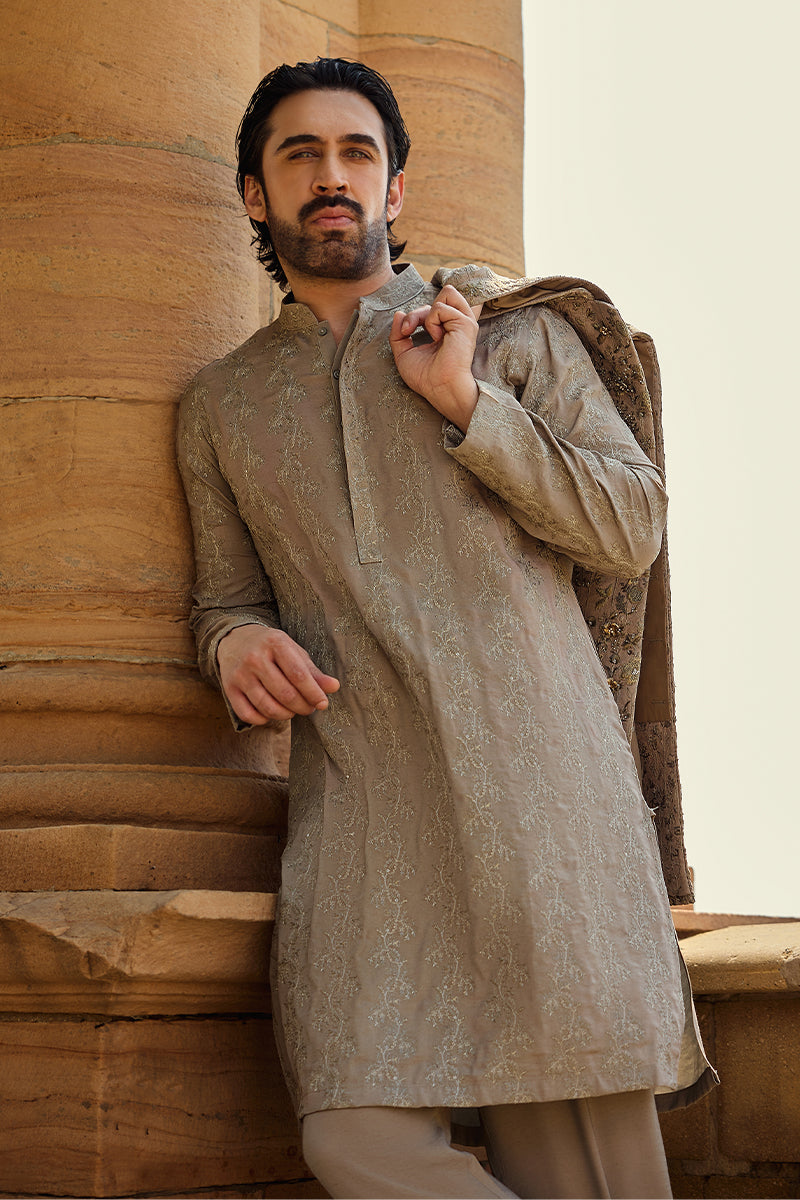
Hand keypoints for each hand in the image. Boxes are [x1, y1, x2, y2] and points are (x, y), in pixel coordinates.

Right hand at [217, 624, 339, 724]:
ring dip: (286, 715)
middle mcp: (255, 658)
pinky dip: (264, 719)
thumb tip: (334, 687)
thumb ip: (313, 671)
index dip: (313, 693)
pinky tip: (271, 713)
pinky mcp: (229, 688)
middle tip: (309, 708)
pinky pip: (248, 714)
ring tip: (292, 710)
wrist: (235, 639)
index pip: (298, 675)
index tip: (323, 703)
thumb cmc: (271, 648)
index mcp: (275, 643)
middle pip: (285, 694)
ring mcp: (240, 674)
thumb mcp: (294, 652)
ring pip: (267, 707)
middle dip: (302, 707)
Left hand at [389, 285, 481, 431]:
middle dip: (418, 311)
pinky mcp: (465, 324)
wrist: (438, 389)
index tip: (404, 333)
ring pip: (448, 291)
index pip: (432, 308)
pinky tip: (436, 338)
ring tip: (427, 333)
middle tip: (408, 331)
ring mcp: (464, 322)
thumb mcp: (404, 353)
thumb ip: (398, 334)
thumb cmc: (425, 378)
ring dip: (427, 312)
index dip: (414, 316)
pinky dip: (431, 321)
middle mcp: (458, 324)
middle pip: (439, 296)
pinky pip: (441, 306)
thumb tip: (399, 313)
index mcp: (447, 330)